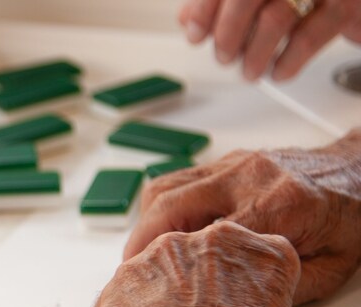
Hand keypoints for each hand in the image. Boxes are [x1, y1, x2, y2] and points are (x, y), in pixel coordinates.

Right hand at [124, 131, 360, 304]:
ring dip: (145, 223)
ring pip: (166, 188)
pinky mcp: (229, 162)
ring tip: (140, 256)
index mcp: (278, 205)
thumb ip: (279, 287)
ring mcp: (236, 163)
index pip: (202, 236)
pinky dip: (161, 209)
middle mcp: (250, 176)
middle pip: (169, 204)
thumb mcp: (330, 269)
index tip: (148, 289)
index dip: (168, 264)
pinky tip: (162, 233)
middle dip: (139, 241)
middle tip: (128, 273)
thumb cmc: (352, 220)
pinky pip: (178, 181)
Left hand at [178, 0, 360, 80]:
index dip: (204, 10)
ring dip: (255, 54)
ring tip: (250, 70)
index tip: (196, 35)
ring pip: (275, 19)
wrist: (353, 0)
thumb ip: (221, 2)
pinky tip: (279, 70)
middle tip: (225, 57)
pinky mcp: (347, 6)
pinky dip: (287, 62)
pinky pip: (309, 37)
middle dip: (227, 35)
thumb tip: (189, 20)